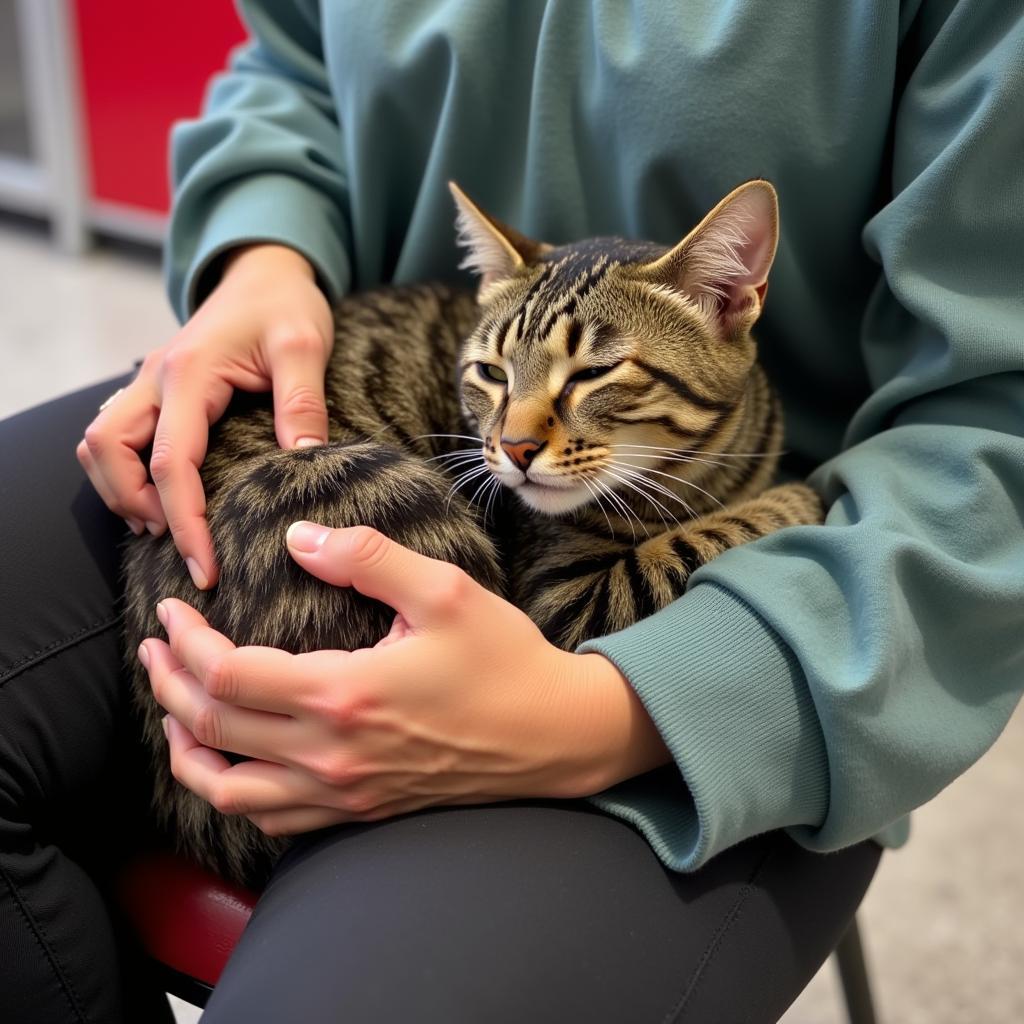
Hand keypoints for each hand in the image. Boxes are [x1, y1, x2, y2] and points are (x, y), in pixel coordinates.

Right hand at [78, 244, 333, 589]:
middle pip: (107, 451)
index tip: (206, 566)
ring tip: (165, 526)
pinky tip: (160, 497)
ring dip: (121, 489)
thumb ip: (302, 402)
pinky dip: (125, 470)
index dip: (185, 521)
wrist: (265, 271)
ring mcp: (150, 382)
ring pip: (99, 443)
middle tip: (179, 543)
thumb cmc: (286, 306)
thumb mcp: (304, 346)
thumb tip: (303, 460)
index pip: (172, 462)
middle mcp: (156, 377)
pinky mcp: (156, 389)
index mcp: (190, 372)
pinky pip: (116, 434)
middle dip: (134, 505)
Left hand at [138, 524, 671, 835]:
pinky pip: (273, 819)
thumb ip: (366, 557)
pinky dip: (233, 791)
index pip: (228, 676)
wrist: (555, 735)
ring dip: (187, 750)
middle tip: (153, 650)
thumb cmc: (505, 660)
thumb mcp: (445, 590)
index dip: (184, 643)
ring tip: (173, 712)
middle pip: (213, 731)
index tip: (169, 612)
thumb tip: (299, 537)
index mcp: (345, 694)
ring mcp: (345, 792)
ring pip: (229, 790)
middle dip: (168, 686)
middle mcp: (333, 755)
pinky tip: (233, 763)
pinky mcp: (361, 811)